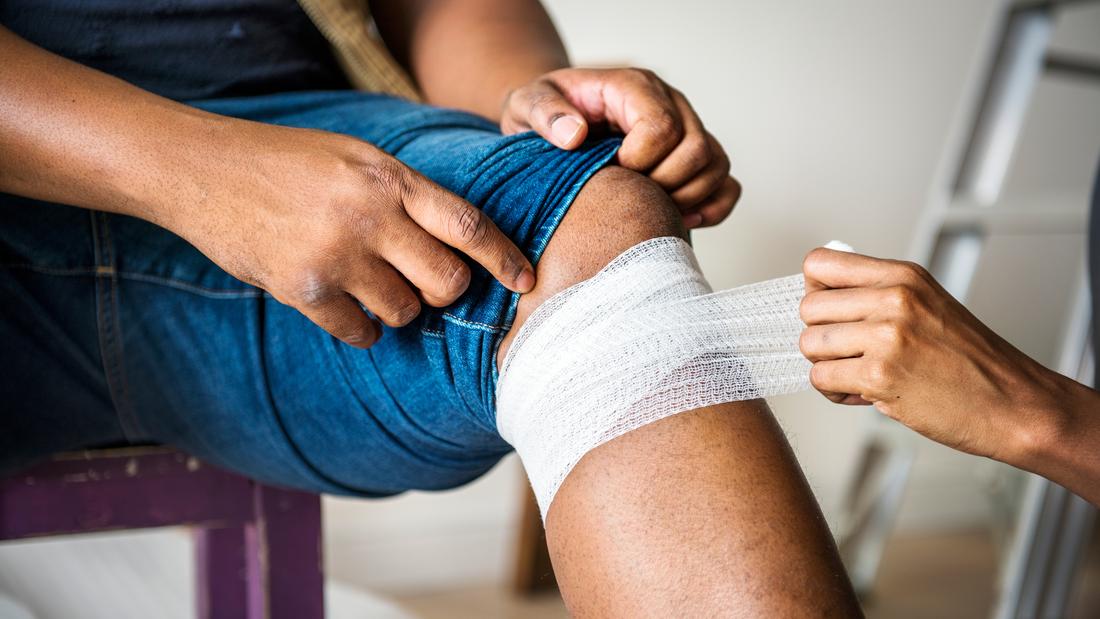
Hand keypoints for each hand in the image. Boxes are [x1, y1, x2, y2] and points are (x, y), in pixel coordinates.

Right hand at [164, 119, 533, 347]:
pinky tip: (341, 302)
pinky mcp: (303, 290)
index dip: (505, 260)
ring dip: (398, 307)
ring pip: (406, 312)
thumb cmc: (291, 163)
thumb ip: (410, 196)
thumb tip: (464, 251)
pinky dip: (360, 328)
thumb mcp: (359, 158)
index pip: (469, 227)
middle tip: (427, 284)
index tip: (526, 282)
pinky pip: (361, 334)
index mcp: (391, 178)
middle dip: (446, 291)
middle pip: (447, 282)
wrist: (204, 171)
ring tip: (368, 281)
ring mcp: (336, 255)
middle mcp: (370, 217)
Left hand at [500, 67, 739, 228]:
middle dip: (663, 184)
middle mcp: (671, 103)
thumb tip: (574, 135)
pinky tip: (680, 219)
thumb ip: (545, 113)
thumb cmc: (544, 114)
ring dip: (688, 197)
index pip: (661, 126)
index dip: (639, 160)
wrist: (556, 121)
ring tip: (649, 209)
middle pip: (697, 149)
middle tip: (629, 195)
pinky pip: (727, 184)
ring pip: (717, 165)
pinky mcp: (695, 158)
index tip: (611, 172)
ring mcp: (688, 129)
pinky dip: (712, 206)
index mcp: (633, 87)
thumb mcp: (528, 104)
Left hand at [798, 248, 1071, 462]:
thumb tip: (819, 295)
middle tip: (848, 353)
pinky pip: (821, 378)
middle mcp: (894, 299)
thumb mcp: (928, 304)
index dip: (814, 291)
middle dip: (820, 335)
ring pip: (809, 344)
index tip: (830, 312)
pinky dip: (835, 393)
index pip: (820, 263)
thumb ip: (878, 294)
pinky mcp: (879, 375)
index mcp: (903, 276)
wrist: (1014, 404)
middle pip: (808, 307)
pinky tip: (865, 395)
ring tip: (858, 376)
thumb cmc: (970, 361)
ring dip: (826, 366)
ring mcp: (886, 336)